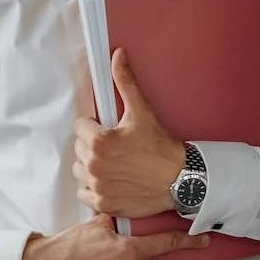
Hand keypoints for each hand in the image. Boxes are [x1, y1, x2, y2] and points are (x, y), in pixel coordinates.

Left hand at [74, 50, 186, 217]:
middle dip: (93, 145)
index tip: (110, 131)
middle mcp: (94, 165)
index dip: (95, 126)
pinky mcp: (103, 203)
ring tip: (113, 163)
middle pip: (79, 149)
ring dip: (91, 167)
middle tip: (115, 148)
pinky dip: (94, 189)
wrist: (179, 179)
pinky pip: (85, 194)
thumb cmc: (161, 147)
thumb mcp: (141, 111)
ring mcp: (98, 186)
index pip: (80, 127)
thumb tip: (117, 56)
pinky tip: (111, 181)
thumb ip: (125, 82)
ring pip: (80, 171)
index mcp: (98, 141)